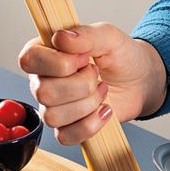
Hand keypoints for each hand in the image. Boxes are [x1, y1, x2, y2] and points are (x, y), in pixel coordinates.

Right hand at [18, 22, 166, 144]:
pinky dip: (90, 125)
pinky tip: (104, 110)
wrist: (140, 81)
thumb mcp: (108, 36)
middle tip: (96, 75)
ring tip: (102, 91)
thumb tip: (61, 38)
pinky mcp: (68, 128)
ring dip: (87, 104)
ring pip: (54, 116)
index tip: (83, 58)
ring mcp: (53, 107)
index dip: (58, 63)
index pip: (29, 60)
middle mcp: (43, 81)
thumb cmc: (121, 57)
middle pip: (45, 92)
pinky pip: (65, 136)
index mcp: (44, 53)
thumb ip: (86, 34)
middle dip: (81, 85)